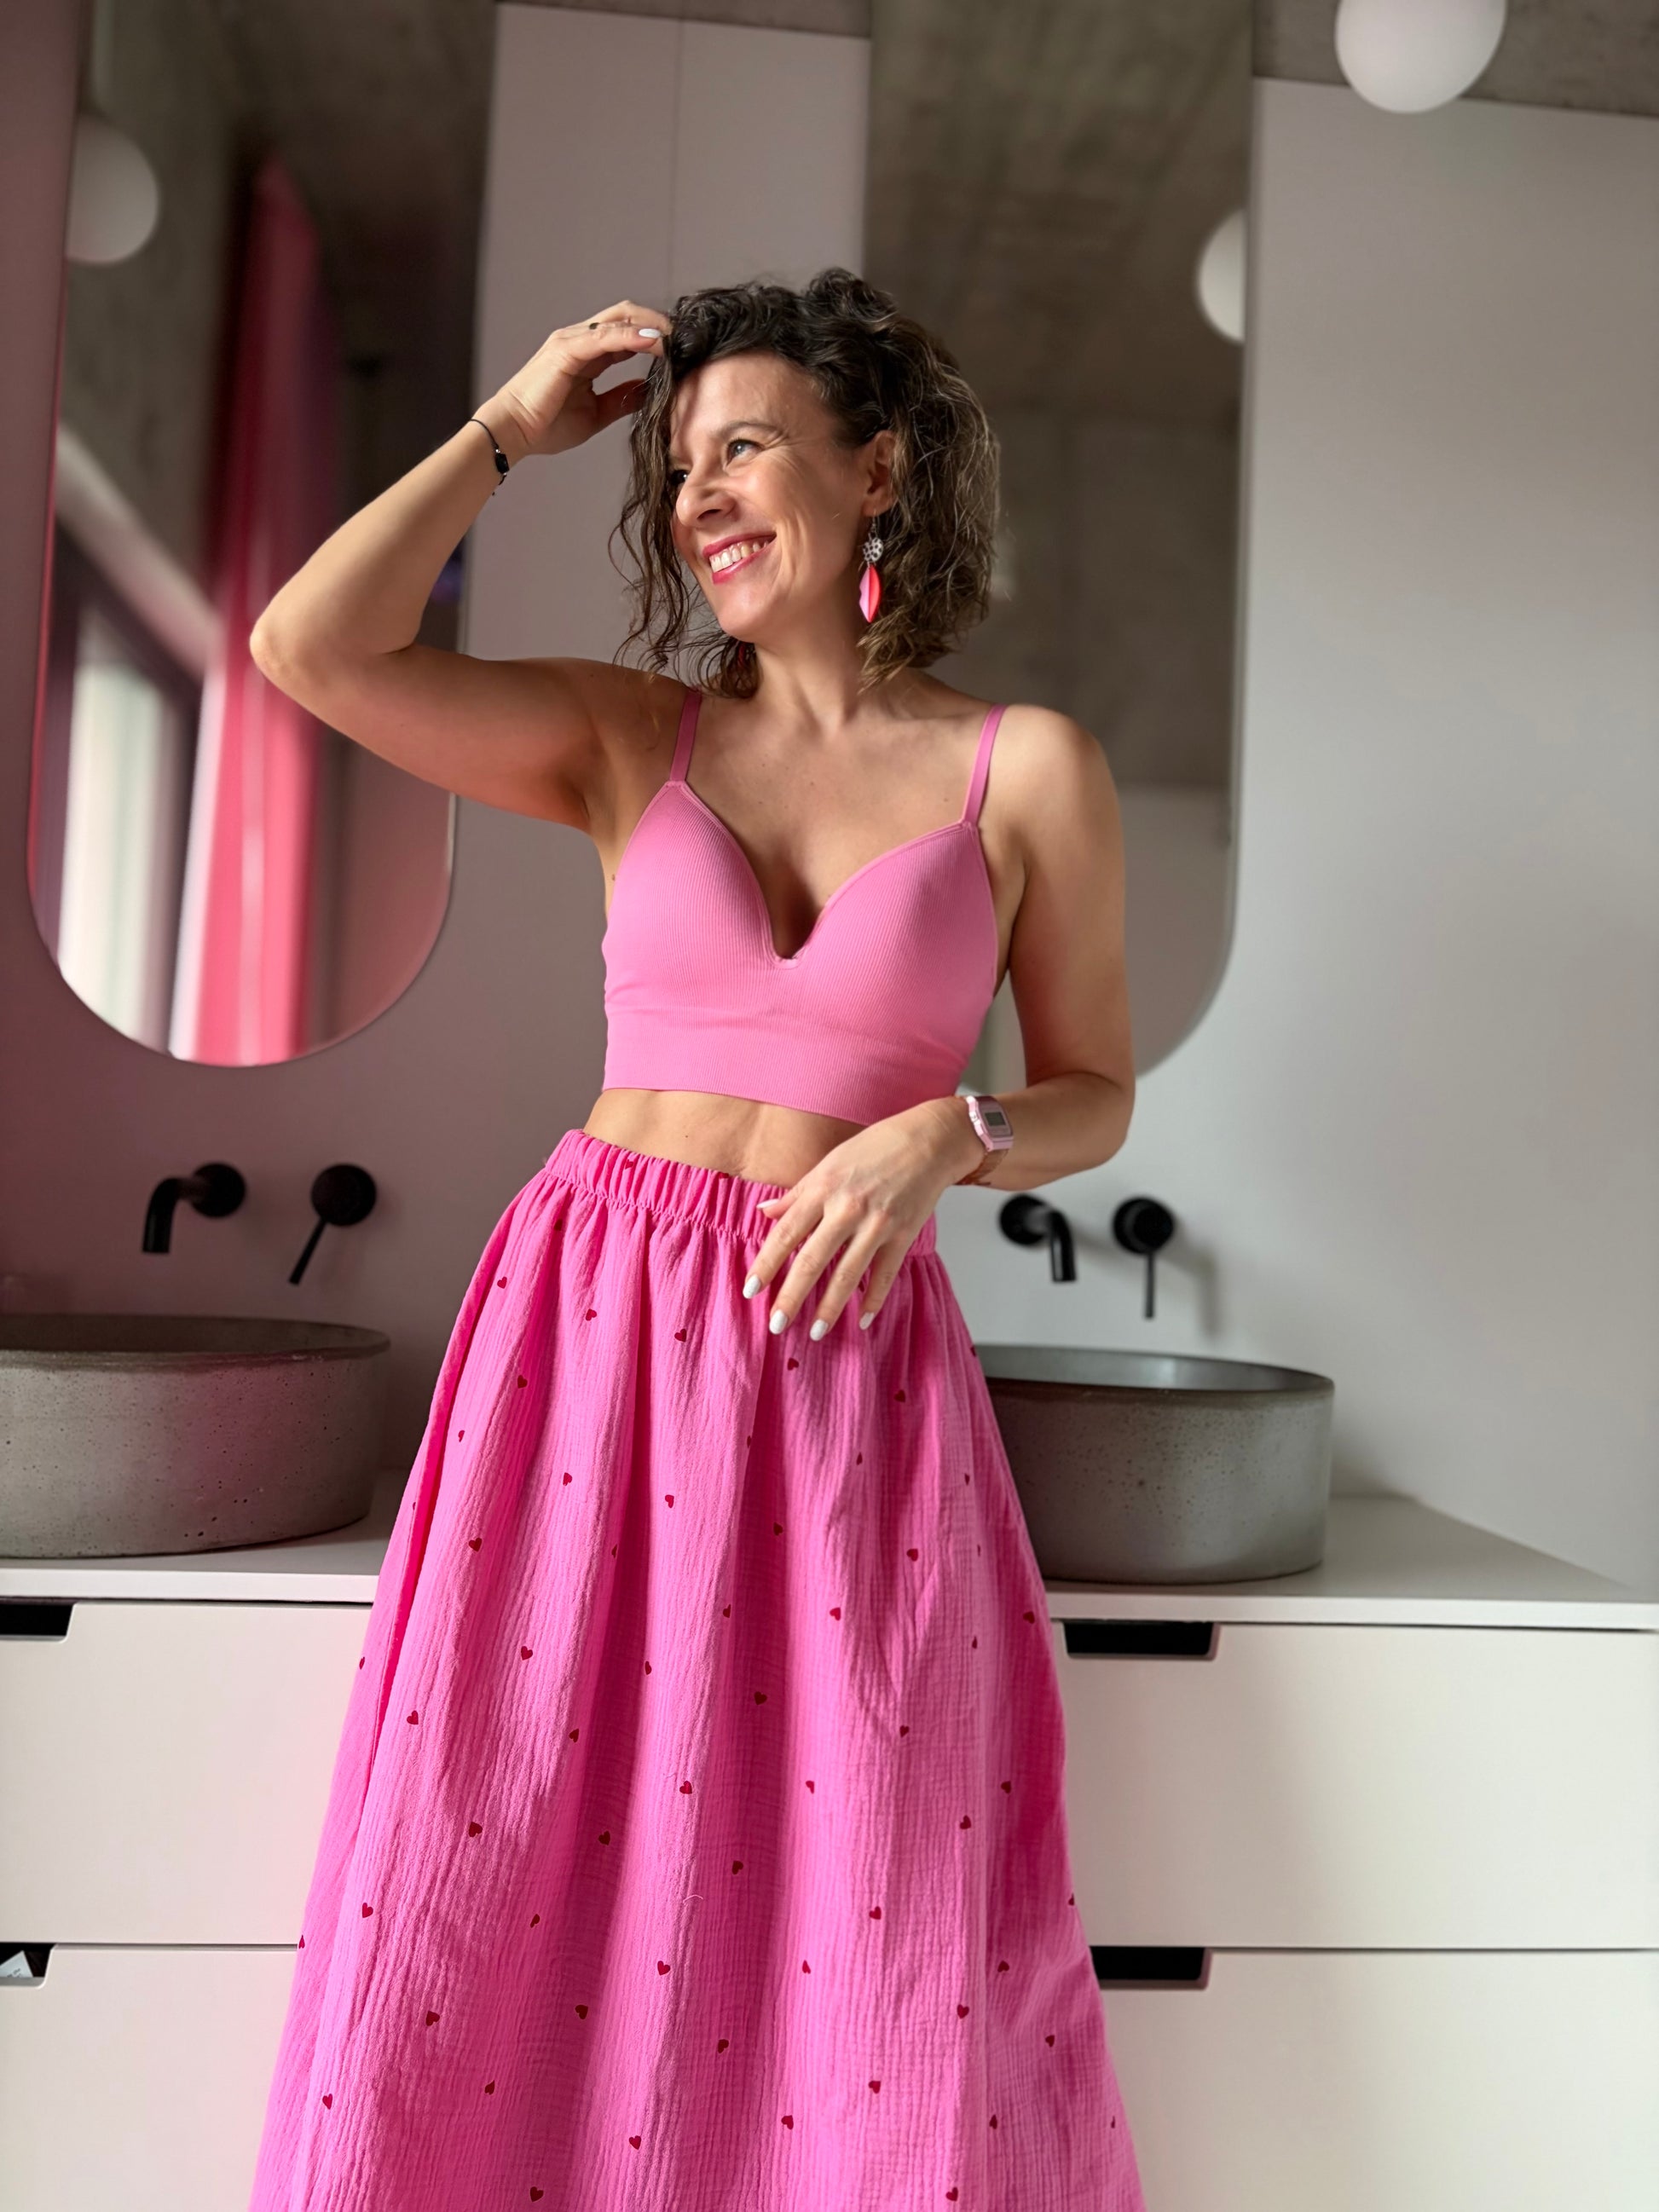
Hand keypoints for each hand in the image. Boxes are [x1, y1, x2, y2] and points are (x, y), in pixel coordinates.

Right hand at [478, 299, 669, 464]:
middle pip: (626, 316)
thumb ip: (621, 398)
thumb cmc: (546, 425)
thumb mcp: (597, 413)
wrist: (513, 433)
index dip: (655, 335)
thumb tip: (648, 391)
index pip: (627, 332)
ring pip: (619, 320)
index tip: (682, 347)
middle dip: (658, 322)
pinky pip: (604, 337)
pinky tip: (654, 342)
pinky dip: (631, 336)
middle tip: (687, 337)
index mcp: (587, 353)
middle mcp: (579, 340)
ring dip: (651, 326)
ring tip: (678, 337)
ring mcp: (572, 341)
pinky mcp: (565, 350)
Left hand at [742, 1100, 980, 1337]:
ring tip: (815, 1332)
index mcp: (823, 1187)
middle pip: (812, 1260)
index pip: (786, 1233)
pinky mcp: (903, 1235)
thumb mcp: (829, 1162)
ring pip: (847, 1274)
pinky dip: (873, 1299)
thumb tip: (764, 1213)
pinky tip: (861, 1319)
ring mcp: (877, 1224)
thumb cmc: (876, 1147)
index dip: (766, 1263)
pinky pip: (885, 1274)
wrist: (929, 1141)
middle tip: (776, 1325)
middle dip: (792, 1296)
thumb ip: (797, 1193)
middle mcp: (848, 1208)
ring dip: (830, 1307)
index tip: (750, 1289)